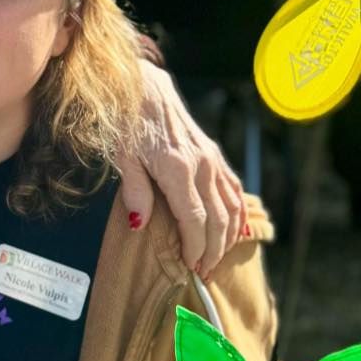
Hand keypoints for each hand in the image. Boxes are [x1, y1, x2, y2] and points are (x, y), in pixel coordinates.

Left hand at [119, 61, 246, 278]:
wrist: (143, 86)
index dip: (195, 247)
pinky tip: (235, 230)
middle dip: (212, 250)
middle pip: (217, 219)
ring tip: (215, 260)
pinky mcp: (214, 153)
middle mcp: (202, 164)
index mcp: (178, 168)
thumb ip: (134, 190)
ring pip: (231, 206)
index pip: (195, 219)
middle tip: (202, 273)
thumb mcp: (122, 156)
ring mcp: (211, 158)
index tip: (190, 267)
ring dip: (226, 237)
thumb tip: (139, 224)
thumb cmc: (127, 121)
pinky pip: (233, 188)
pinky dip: (238, 212)